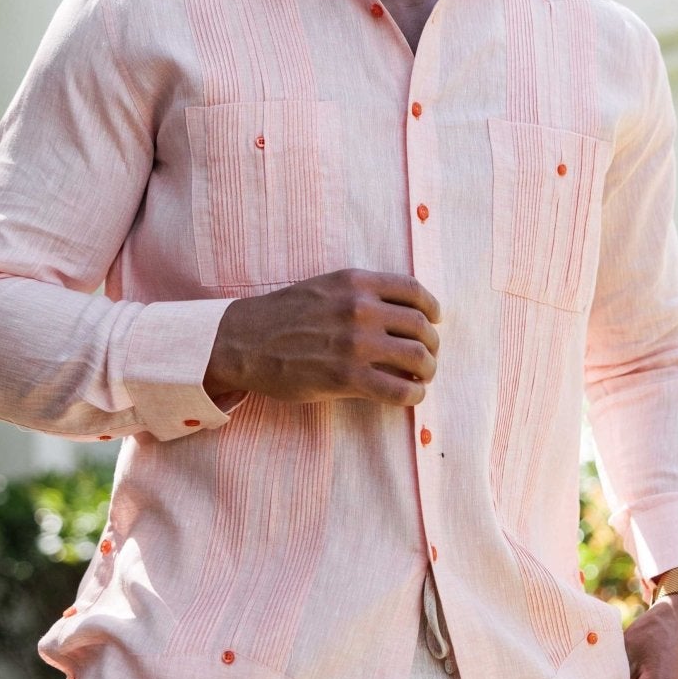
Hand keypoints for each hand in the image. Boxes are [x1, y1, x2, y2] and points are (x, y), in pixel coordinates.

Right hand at [205, 268, 441, 408]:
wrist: (244, 341)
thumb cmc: (284, 315)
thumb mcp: (326, 287)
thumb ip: (362, 294)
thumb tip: (401, 313)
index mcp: (357, 282)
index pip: (415, 291)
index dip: (432, 309)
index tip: (433, 321)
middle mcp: (361, 308)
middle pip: (422, 326)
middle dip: (432, 345)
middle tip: (427, 356)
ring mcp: (355, 343)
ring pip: (418, 358)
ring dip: (427, 371)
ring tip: (421, 377)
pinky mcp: (347, 377)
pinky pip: (399, 390)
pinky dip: (413, 395)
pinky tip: (409, 396)